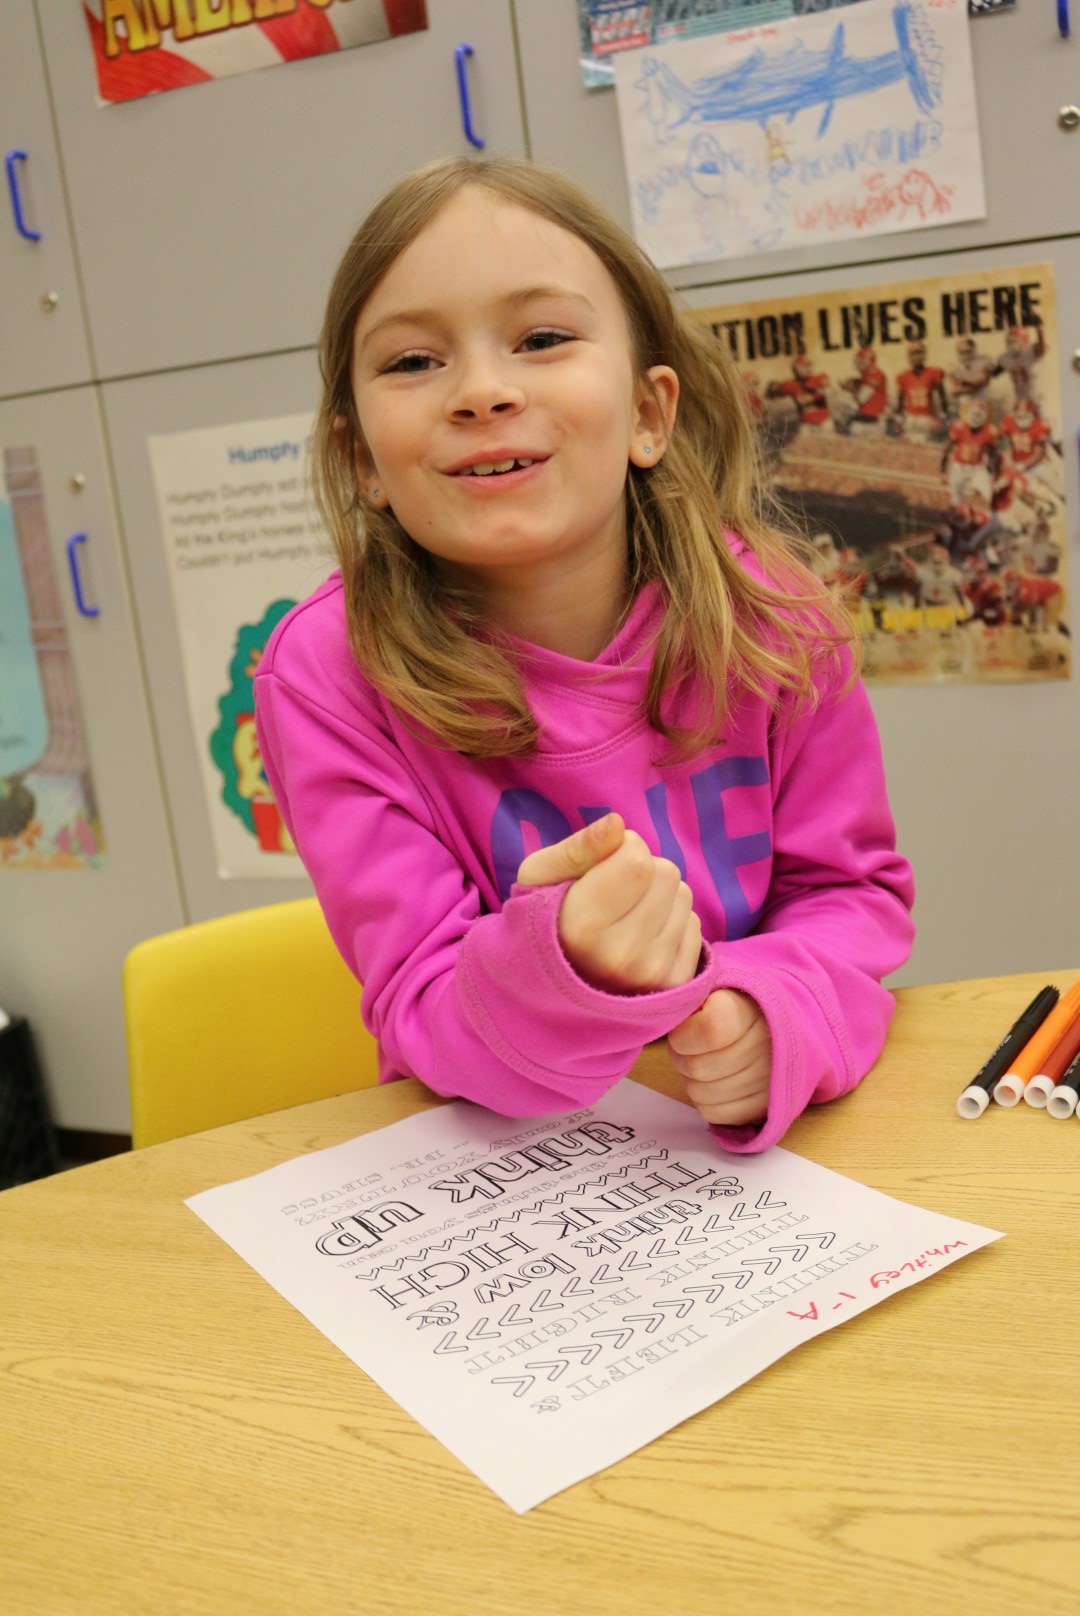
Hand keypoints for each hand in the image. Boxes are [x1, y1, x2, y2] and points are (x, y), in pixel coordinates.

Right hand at [516, 812, 701, 993]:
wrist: (552, 982)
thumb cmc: (545, 918)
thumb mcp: (540, 876)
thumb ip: (578, 848)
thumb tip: (617, 823)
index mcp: (581, 928)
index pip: (637, 860)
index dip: (623, 848)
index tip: (602, 865)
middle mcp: (620, 957)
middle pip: (666, 874)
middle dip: (644, 870)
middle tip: (614, 893)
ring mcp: (650, 974)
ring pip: (683, 897)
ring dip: (660, 896)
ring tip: (626, 915)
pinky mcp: (675, 984)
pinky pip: (694, 926)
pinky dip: (672, 923)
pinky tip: (643, 937)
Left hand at [668, 989, 770, 1126]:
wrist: (777, 1025)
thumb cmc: (734, 1004)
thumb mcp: (716, 988)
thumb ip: (692, 999)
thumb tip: (668, 1020)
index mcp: (752, 1010)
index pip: (710, 1031)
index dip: (684, 1036)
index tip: (681, 1032)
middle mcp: (767, 1047)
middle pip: (698, 1067)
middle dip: (681, 1057)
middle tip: (687, 1047)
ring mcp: (769, 1082)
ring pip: (700, 1092)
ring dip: (690, 1079)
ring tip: (702, 1061)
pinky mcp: (764, 1108)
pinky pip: (713, 1113)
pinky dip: (703, 1099)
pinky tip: (712, 1080)